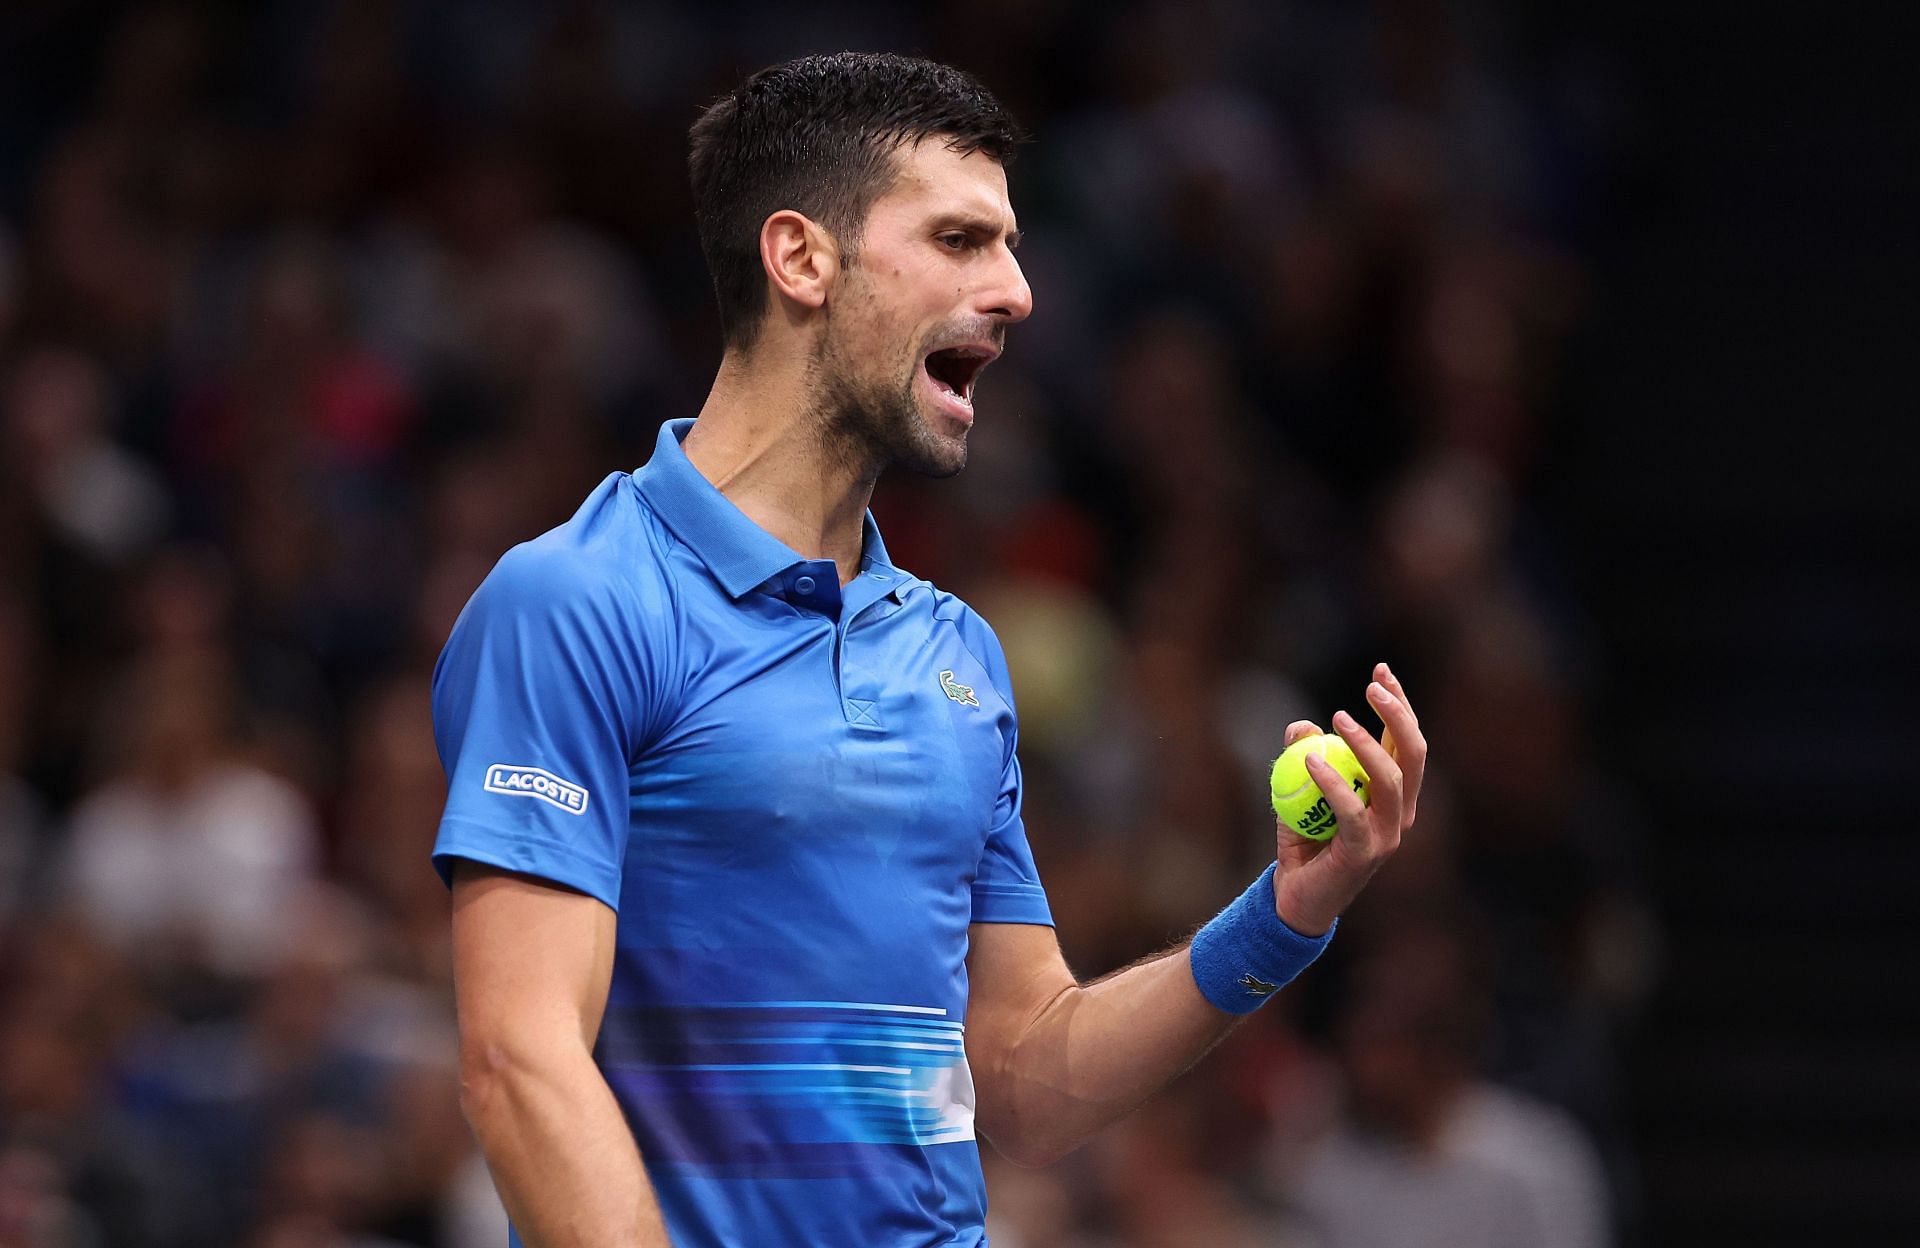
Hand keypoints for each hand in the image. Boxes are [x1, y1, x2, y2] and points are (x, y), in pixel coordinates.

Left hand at [1271, 662, 1426, 936]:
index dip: (1402, 704)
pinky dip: (1332, 781)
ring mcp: (1388, 835)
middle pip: (1413, 755)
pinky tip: (1310, 760)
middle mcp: (1400, 814)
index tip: (1382, 669)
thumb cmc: (1302, 842)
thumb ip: (1303, 757)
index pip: (1408, 743)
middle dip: (1399, 714)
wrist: (1293, 898)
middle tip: (1372, 684)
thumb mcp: (1297, 789)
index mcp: (1393, 796)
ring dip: (1367, 742)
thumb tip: (1302, 725)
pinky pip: (1353, 810)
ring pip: (1390, 779)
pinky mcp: (1365, 853)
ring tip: (1339, 717)